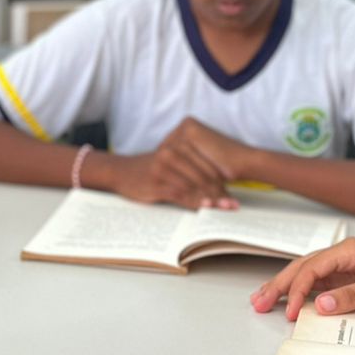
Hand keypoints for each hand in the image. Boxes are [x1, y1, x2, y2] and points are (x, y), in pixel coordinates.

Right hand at [105, 118, 241, 209]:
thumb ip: (190, 167)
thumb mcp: (170, 161)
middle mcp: (172, 154)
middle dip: (220, 192)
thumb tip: (216, 183)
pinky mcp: (157, 182)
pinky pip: (181, 194)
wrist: (121, 171)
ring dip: (211, 200)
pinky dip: (195, 202)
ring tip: (225, 209)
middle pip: (203, 176)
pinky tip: (206, 209)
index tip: (233, 193)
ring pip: (194, 186)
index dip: (222, 181)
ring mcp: (164, 168)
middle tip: (233, 206)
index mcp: (179, 145)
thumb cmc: (150, 169)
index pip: (206, 165)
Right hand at [251, 237, 354, 320]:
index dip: (297, 289)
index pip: (313, 268)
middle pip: (302, 267)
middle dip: (279, 285)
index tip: (290, 310)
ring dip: (284, 287)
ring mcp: (343, 265)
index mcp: (349, 251)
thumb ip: (352, 297)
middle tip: (259, 302)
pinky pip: (317, 282)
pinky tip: (287, 301)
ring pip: (305, 273)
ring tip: (262, 300)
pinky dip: (299, 291)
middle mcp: (342, 254)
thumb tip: (319, 304)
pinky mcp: (346, 276)